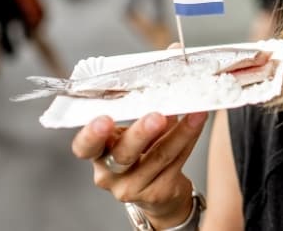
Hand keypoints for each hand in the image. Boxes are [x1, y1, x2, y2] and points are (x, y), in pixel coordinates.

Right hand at [71, 112, 207, 227]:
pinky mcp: (158, 192)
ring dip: (181, 132)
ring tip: (195, 114)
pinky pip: (177, 162)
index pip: (85, 147)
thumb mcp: (132, 134)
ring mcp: (133, 187)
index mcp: (98, 153)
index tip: (103, 120)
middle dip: (141, 133)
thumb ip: (140, 115)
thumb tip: (160, 90)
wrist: (158, 192)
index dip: (91, 135)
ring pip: (159, 156)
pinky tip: (197, 124)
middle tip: (157, 117)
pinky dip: (189, 139)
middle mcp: (110, 174)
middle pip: (123, 155)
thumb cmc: (142, 153)